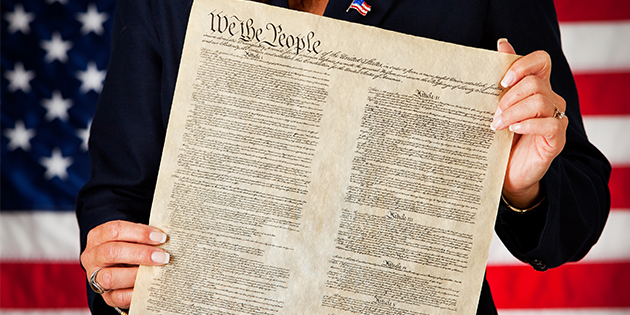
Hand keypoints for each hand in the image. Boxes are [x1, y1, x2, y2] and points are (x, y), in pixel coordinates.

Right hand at [80, 220, 169, 308]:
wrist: (120, 271)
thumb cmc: (129, 249)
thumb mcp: (132, 238)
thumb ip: (144, 237)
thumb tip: (166, 239)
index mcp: (97, 237)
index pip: (114, 230)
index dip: (139, 233)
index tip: (160, 238)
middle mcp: (92, 257)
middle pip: (112, 252)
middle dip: (141, 254)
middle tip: (163, 256)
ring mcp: (95, 278)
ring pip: (110, 277)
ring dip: (137, 274)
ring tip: (156, 272)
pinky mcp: (106, 296)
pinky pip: (118, 297)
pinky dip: (135, 291)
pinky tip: (149, 286)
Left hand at [491, 39, 567, 207]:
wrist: (507, 173)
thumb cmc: (501, 139)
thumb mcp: (497, 108)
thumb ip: (501, 80)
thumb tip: (502, 43)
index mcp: (537, 88)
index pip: (541, 61)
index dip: (522, 65)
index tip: (501, 81)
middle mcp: (551, 100)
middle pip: (535, 83)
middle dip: (509, 96)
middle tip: (493, 113)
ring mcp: (556, 119)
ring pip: (540, 101)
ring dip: (513, 111)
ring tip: (496, 124)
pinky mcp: (557, 139)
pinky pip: (550, 123)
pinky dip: (528, 124)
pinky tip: (512, 129)